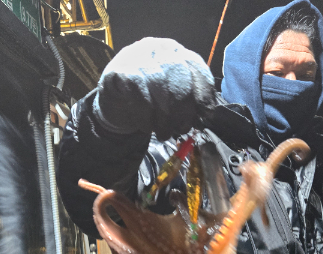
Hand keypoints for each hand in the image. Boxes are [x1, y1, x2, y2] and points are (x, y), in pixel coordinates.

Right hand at [92, 37, 215, 140]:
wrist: (113, 98)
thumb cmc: (148, 97)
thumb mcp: (171, 93)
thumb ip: (190, 97)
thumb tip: (209, 113)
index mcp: (175, 51)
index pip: (196, 68)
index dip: (204, 93)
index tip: (206, 114)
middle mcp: (158, 49)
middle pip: (180, 83)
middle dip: (183, 113)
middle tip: (180, 130)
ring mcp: (138, 58)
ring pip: (161, 93)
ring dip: (164, 121)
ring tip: (163, 134)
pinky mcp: (120, 73)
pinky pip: (140, 100)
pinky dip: (146, 119)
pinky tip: (146, 127)